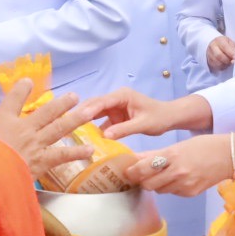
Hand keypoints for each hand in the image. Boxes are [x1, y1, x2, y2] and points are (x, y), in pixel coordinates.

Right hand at [0, 87, 92, 180]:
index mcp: (2, 120)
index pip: (13, 99)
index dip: (22, 88)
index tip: (28, 81)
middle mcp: (22, 128)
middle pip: (46, 111)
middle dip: (61, 103)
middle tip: (75, 97)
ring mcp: (35, 143)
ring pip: (59, 128)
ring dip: (75, 119)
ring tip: (89, 112)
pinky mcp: (41, 160)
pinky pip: (62, 155)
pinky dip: (77, 153)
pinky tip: (90, 150)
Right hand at [82, 89, 210, 139]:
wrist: (169, 117)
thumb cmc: (159, 117)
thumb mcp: (143, 124)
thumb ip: (125, 129)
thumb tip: (105, 136)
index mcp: (122, 95)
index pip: (102, 101)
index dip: (88, 109)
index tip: (77, 118)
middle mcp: (115, 99)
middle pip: (94, 105)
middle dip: (81, 114)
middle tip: (66, 125)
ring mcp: (114, 108)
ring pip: (95, 114)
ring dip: (85, 122)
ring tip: (70, 132)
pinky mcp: (115, 117)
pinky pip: (101, 122)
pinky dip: (95, 130)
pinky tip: (85, 140)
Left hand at [123, 135, 234, 196]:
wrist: (228, 156)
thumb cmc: (202, 146)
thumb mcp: (177, 146)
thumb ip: (154, 154)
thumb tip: (133, 158)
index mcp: (172, 157)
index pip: (143, 169)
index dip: (132, 172)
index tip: (127, 171)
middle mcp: (178, 173)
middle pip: (148, 184)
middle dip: (142, 180)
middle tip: (141, 174)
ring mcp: (185, 185)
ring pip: (159, 190)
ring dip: (156, 184)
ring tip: (162, 174)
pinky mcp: (191, 193)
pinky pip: (172, 192)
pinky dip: (170, 187)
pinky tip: (178, 178)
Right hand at [206, 36, 234, 72]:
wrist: (216, 46)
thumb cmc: (226, 44)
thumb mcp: (231, 43)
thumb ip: (233, 48)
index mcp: (219, 40)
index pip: (224, 47)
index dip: (230, 53)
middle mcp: (212, 46)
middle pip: (219, 55)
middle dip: (228, 60)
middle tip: (233, 61)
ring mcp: (209, 54)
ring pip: (217, 62)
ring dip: (226, 64)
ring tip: (230, 62)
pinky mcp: (209, 61)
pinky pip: (216, 67)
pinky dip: (223, 67)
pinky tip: (226, 64)